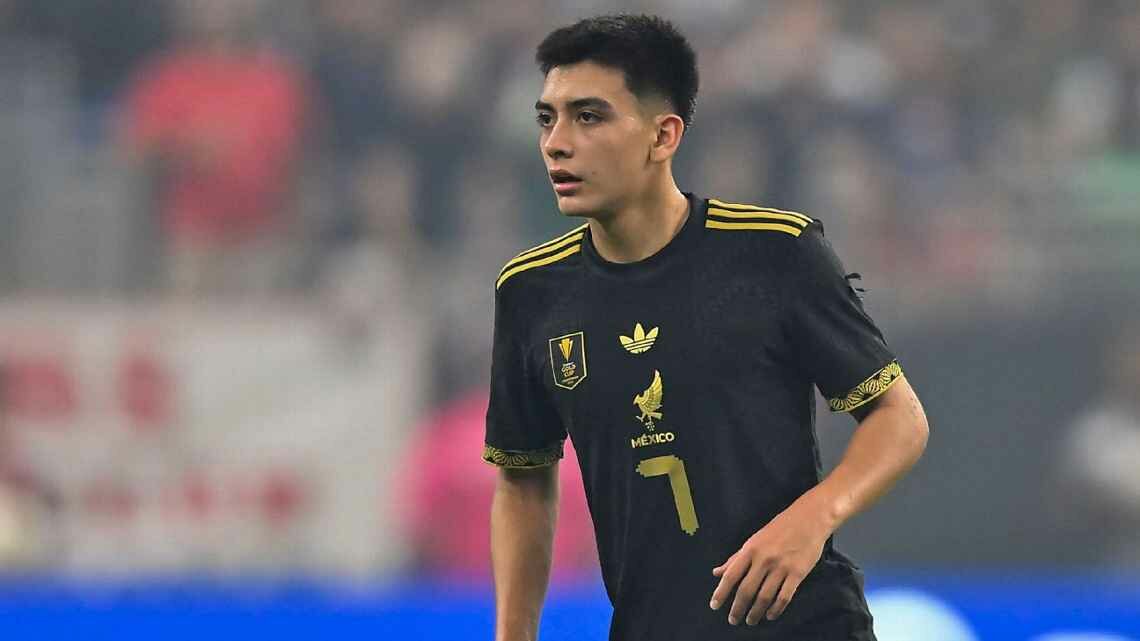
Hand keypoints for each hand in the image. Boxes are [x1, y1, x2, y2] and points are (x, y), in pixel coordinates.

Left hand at [709, 499, 831, 624]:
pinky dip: (776, 609)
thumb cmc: (779, 528)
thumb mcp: (754, 540)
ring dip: (756, 612)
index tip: (714, 606)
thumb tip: (717, 572)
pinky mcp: (798, 573)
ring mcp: (781, 567)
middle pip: (746, 590)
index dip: (721, 592)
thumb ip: (736, 558)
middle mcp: (764, 559)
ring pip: (765, 597)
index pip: (731, 575)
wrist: (809, 519)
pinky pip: (784, 597)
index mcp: (750, 550)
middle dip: (738, 608)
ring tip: (750, 621)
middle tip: (733, 620)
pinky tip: (770, 615)